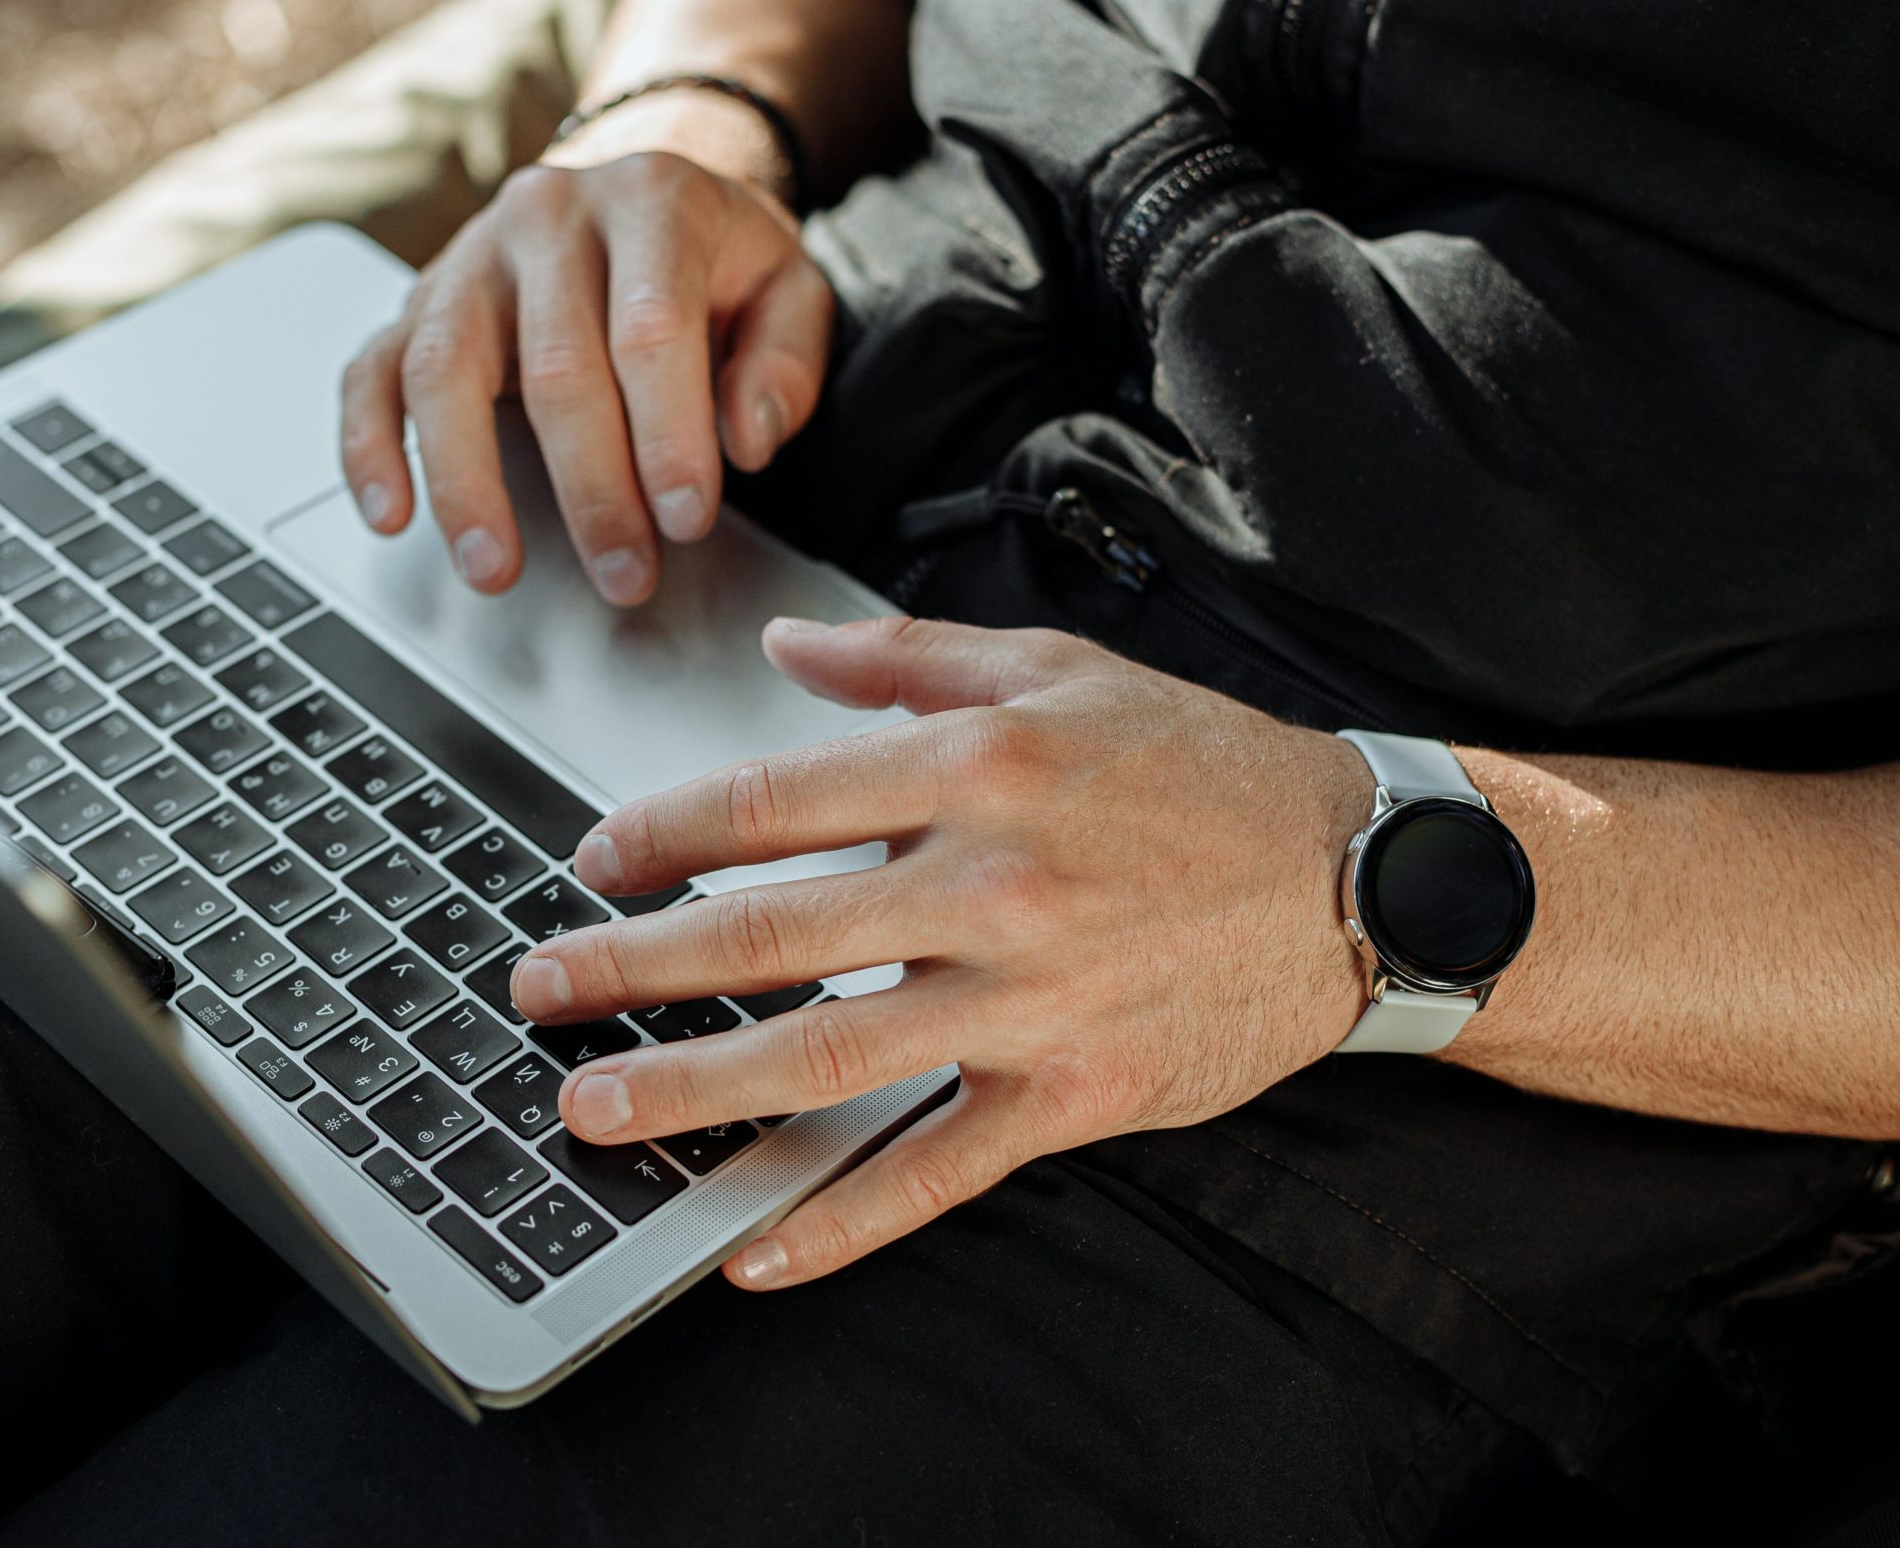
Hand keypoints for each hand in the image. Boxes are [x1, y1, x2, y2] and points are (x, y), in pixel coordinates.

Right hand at [338, 98, 834, 607]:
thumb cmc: (714, 259)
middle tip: (623, 573)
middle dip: (591, 488)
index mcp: (650, 201)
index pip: (650, 328)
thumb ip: (786, 360)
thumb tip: (745, 438)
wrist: (636, 196)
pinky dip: (370, 446)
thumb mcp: (789, 286)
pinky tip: (391, 513)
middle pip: (555, 364)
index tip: (685, 519)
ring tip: (493, 569)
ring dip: (466, 483)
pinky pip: (371, 372)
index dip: (667, 435)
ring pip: (445, 369)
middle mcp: (548, 217)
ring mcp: (469, 258)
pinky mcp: (414, 301)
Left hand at [511, 616, 1373, 1288]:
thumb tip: (783, 652)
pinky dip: (842, 1219)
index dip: (659, 834)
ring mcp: (1029, 996)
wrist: (1359, 875)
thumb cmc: (1200, 767)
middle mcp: (991, 881)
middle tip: (540, 991)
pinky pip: (937, 1168)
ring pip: (826, 1056)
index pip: (770, 801)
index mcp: (976, 765)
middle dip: (631, 968)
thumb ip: (905, 658)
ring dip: (693, 1090)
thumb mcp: (1058, 671)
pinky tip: (756, 1246)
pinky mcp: (1073, 1090)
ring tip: (595, 1109)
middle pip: (768, 933)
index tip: (594, 861)